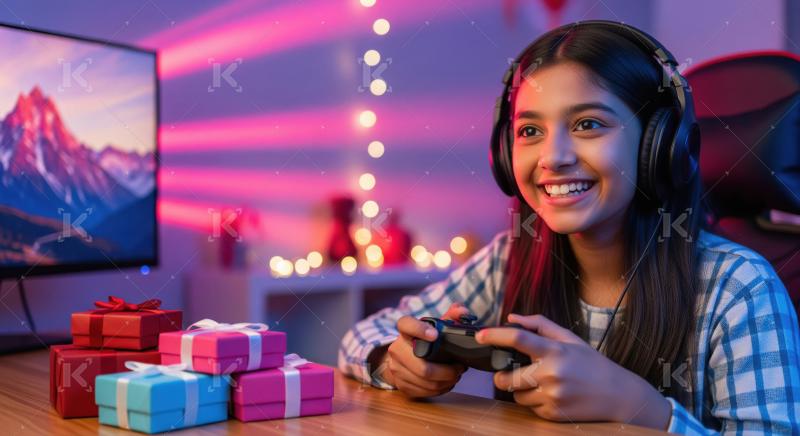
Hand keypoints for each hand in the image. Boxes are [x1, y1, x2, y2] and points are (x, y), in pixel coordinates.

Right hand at [380, 303, 469, 397]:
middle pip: (422, 366)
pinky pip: (424, 391)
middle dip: (447, 370)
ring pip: (426, 381)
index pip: (406, 325)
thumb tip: (463, 312)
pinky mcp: (400, 384)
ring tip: (456, 375)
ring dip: (446, 381)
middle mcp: (396, 349)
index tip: (435, 335)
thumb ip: (451, 316)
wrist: (401, 358)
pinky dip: (440, 389)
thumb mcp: (435, 326)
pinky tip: (446, 383)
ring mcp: (396, 368)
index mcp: (404, 331)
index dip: (420, 330)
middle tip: (459, 368)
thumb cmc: (423, 341)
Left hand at [476, 314, 669, 428]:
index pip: (519, 339)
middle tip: (510, 372)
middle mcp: (551, 374)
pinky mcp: (553, 414)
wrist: (618, 395)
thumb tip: (511, 318)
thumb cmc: (591, 364)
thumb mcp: (569, 339)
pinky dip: (535, 402)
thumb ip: (539, 325)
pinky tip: (552, 395)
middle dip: (502, 376)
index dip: (496, 336)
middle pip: (507, 378)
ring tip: (540, 383)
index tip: (481, 335)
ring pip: (516, 396)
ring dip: (521, 390)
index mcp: (555, 351)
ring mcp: (552, 397)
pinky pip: (530, 408)